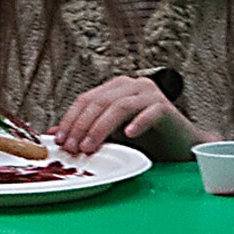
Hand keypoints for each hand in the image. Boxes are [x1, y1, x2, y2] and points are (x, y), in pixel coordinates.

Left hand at [50, 75, 213, 160]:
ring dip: (101, 127)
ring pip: (120, 105)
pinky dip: (138, 123)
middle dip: (81, 125)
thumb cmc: (146, 141)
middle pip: (100, 101)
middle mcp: (132, 85)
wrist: (179, 148)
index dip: (70, 118)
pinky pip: (150, 112)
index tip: (59, 140)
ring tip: (91, 146)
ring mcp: (150, 94)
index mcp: (116, 88)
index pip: (86, 99)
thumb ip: (86, 131)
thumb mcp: (110, 136)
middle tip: (72, 147)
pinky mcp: (166, 107)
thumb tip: (53, 134)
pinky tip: (128, 135)